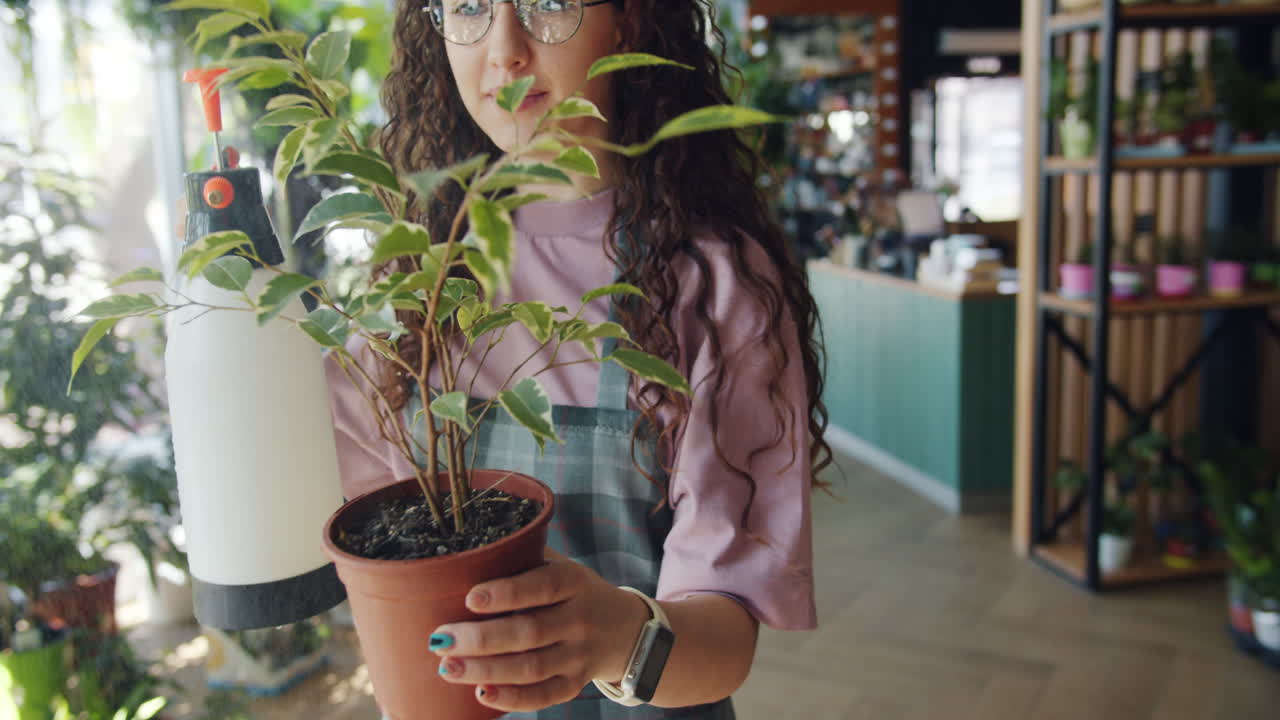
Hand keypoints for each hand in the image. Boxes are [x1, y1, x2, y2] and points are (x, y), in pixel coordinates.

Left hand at [430, 549, 649, 712]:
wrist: (625, 630)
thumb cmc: (574, 592)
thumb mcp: (561, 567)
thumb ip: (524, 560)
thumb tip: (464, 556)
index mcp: (574, 582)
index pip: (542, 586)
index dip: (507, 593)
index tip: (470, 597)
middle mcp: (579, 620)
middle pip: (530, 632)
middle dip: (481, 638)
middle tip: (441, 640)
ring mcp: (578, 656)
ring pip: (531, 668)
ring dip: (486, 670)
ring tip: (447, 667)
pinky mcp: (574, 684)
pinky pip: (543, 696)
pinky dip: (512, 698)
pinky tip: (481, 693)